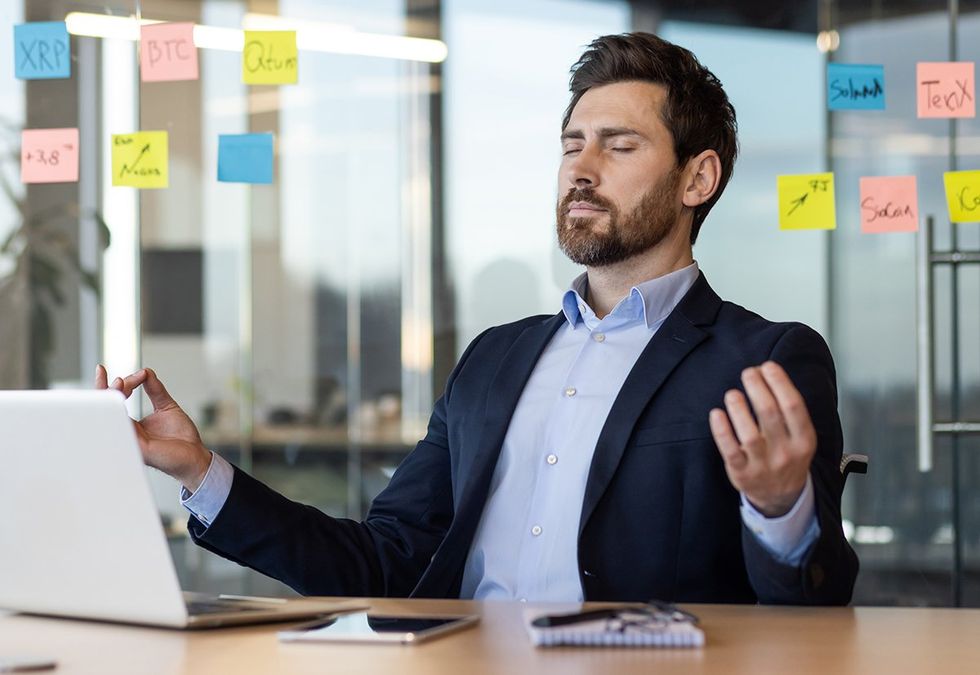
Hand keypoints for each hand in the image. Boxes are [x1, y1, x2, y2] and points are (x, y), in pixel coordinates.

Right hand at [95, 365, 211, 491]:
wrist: (195, 456)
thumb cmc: (182, 438)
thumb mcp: (167, 407)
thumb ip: (155, 390)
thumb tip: (146, 372)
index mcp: (131, 425)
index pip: (113, 404)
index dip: (112, 385)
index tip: (124, 372)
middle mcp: (127, 432)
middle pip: (105, 409)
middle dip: (107, 389)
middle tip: (119, 377)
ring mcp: (130, 440)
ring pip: (110, 417)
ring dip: (113, 396)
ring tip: (122, 382)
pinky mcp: (137, 446)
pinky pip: (121, 428)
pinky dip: (119, 412)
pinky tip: (120, 398)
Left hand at [708, 361, 816, 517]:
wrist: (781, 497)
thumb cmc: (788, 456)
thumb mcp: (800, 436)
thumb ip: (789, 410)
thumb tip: (767, 373)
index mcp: (804, 440)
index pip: (793, 406)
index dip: (780, 383)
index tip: (767, 367)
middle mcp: (786, 452)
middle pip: (770, 414)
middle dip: (758, 388)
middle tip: (748, 373)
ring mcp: (763, 464)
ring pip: (749, 433)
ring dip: (739, 408)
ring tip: (733, 393)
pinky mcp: (742, 473)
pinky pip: (730, 450)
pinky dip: (722, 431)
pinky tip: (717, 414)